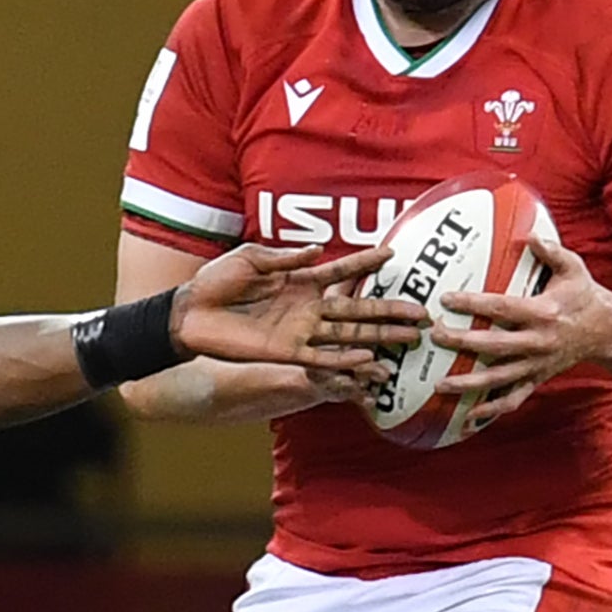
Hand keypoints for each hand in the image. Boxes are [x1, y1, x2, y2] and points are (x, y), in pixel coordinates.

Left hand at [172, 241, 417, 380]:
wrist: (189, 314)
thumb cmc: (215, 282)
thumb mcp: (250, 259)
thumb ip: (284, 257)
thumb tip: (318, 250)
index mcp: (300, 281)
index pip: (342, 271)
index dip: (366, 263)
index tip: (394, 254)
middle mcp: (306, 308)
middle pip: (358, 310)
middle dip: (390, 311)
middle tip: (423, 313)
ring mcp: (300, 332)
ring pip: (349, 337)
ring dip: (380, 339)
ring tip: (410, 339)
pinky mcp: (286, 354)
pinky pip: (323, 359)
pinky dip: (345, 361)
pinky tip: (370, 361)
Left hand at [431, 237, 611, 430]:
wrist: (608, 331)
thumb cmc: (584, 296)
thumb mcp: (573, 268)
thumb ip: (550, 251)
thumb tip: (528, 236)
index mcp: (543, 313)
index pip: (501, 308)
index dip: (473, 304)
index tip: (447, 299)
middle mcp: (538, 342)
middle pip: (493, 346)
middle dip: (462, 342)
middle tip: (435, 336)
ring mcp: (536, 365)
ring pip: (498, 379)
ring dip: (468, 385)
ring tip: (440, 385)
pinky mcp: (537, 379)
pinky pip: (513, 399)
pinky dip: (491, 410)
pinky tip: (469, 416)